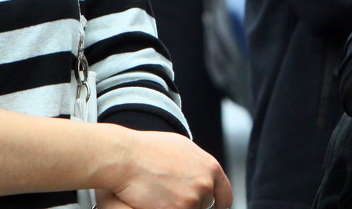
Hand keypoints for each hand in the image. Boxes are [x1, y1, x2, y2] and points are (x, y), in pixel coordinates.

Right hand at [106, 131, 230, 208]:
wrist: (126, 158)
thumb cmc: (148, 150)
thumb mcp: (184, 149)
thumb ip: (199, 165)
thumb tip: (205, 175)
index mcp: (210, 168)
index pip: (224, 195)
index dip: (218, 204)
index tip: (213, 207)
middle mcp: (205, 184)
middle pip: (204, 204)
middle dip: (191, 202)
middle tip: (173, 193)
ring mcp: (191, 200)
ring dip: (178, 206)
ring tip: (160, 194)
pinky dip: (166, 208)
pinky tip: (154, 201)